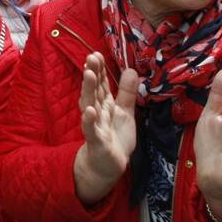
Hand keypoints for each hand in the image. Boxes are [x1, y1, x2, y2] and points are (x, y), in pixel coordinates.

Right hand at [73, 52, 138, 204]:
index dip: (100, 70)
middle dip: (93, 74)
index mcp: (104, 105)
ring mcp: (95, 126)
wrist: (107, 166)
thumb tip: (132, 70)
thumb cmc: (115, 138)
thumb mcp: (125, 113)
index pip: (102, 84)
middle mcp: (97, 112)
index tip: (97, 54)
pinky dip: (89, 120)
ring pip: (90, 105)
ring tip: (89, 74)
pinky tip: (89, 110)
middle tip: (91, 57)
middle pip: (94, 90)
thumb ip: (127, 93)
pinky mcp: (96, 141)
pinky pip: (91, 130)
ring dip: (89, 90)